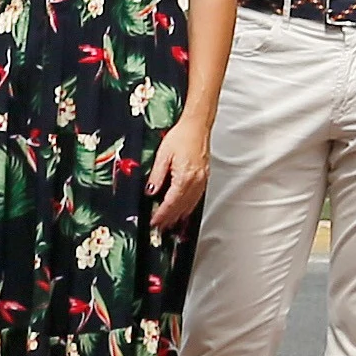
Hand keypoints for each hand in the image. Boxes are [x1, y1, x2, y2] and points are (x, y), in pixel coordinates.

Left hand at [150, 116, 212, 230]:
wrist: (197, 126)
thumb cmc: (182, 136)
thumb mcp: (163, 155)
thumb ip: (156, 175)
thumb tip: (151, 191)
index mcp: (185, 177)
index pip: (171, 203)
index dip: (161, 214)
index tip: (154, 222)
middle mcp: (195, 182)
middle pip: (181, 207)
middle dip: (169, 219)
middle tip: (159, 228)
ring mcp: (201, 181)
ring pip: (190, 205)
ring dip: (179, 216)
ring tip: (169, 224)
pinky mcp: (204, 178)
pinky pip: (196, 198)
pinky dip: (188, 207)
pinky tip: (183, 211)